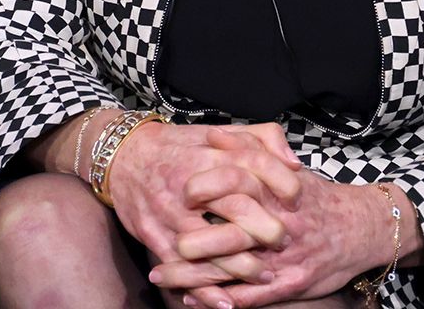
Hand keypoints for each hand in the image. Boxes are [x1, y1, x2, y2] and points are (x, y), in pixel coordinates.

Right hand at [110, 120, 303, 305]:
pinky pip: (181, 267)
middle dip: (265, 229)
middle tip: (284, 241)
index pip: (252, 165)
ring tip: (265, 274)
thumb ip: (261, 138)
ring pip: (210, 245)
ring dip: (241, 266)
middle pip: (235, 208)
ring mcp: (170, 212)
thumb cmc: (180, 146)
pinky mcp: (153, 234)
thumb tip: (294, 163)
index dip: (279, 181)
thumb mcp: (220, 131)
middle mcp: (191, 182)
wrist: (125, 156)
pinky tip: (225, 302)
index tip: (297, 198)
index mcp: (210, 154)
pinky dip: (203, 289)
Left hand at [152, 146, 389, 308]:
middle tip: (164, 238)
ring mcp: (283, 257)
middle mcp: (280, 224)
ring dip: (195, 275)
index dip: (211, 185)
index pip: (241, 182)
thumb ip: (253, 148)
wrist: (360, 229)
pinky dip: (219, 299)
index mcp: (278, 191)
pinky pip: (250, 296)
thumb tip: (214, 136)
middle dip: (197, 239)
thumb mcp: (288, 167)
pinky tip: (190, 300)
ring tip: (161, 275)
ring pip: (235, 269)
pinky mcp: (289, 283)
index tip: (183, 187)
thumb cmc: (316, 197)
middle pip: (233, 232)